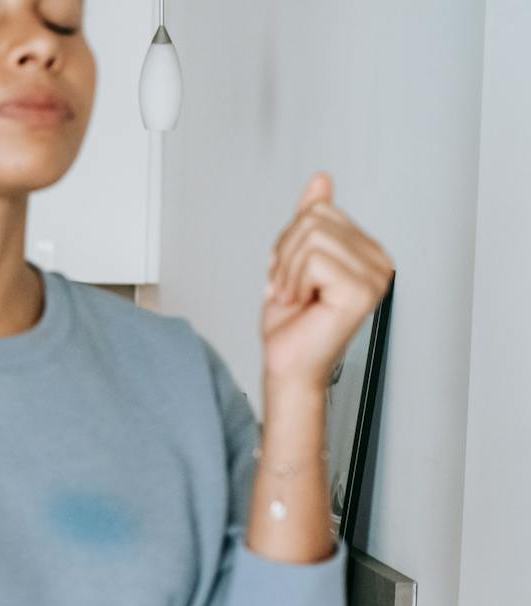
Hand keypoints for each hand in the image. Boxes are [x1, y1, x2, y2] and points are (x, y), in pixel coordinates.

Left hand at [261, 172, 393, 389]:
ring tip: (295, 298)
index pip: (320, 210)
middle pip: (315, 218)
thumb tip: (321, 179)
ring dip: (288, 270)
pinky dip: (295, 282)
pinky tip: (303, 304)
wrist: (287, 366)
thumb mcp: (292, 259)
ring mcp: (376, 276)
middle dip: (286, 254)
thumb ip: (310, 218)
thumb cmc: (292, 324)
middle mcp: (379, 262)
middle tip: (289, 288)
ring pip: (312, 236)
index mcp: (367, 251)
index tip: (289, 275)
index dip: (289, 241)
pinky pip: (314, 259)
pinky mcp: (362, 290)